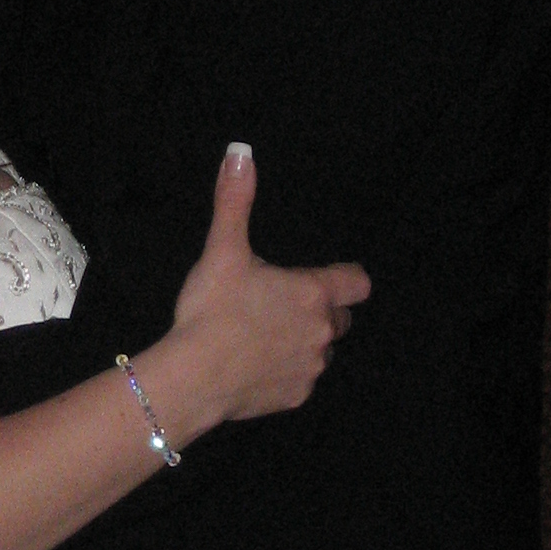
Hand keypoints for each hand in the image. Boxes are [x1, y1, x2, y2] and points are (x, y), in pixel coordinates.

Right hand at [169, 144, 369, 422]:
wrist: (193, 377)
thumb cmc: (212, 310)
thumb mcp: (222, 250)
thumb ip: (235, 201)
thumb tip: (240, 152)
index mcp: (312, 293)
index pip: (357, 283)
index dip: (345, 278)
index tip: (328, 278)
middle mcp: (322, 331)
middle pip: (340, 319)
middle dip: (319, 312)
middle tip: (279, 305)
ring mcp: (310, 367)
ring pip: (319, 351)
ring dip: (302, 342)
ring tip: (263, 337)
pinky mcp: (295, 396)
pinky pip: (300, 380)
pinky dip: (284, 372)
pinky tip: (253, 366)